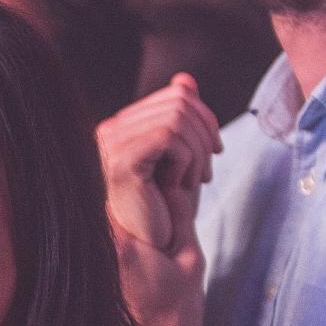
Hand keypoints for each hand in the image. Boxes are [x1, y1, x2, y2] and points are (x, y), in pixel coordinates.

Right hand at [97, 75, 219, 251]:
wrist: (154, 246)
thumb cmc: (166, 206)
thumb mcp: (181, 155)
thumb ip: (181, 117)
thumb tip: (184, 79)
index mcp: (123, 125)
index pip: (178, 92)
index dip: (206, 117)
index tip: (214, 151)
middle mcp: (111, 129)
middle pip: (181, 100)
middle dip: (206, 134)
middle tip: (207, 171)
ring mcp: (112, 144)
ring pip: (178, 117)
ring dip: (198, 151)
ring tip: (194, 179)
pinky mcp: (121, 162)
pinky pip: (169, 137)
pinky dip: (186, 160)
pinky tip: (177, 183)